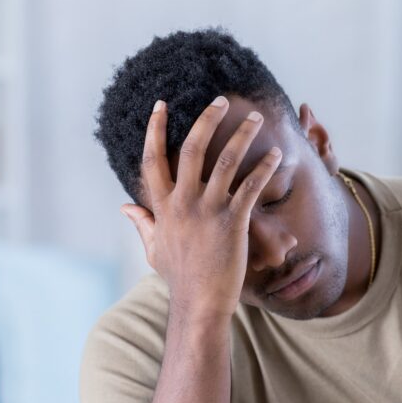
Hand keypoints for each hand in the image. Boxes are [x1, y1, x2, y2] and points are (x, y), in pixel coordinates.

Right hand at [121, 96, 281, 317]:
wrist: (200, 303)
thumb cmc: (179, 277)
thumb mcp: (154, 249)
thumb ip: (143, 223)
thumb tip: (125, 206)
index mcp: (163, 206)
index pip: (153, 158)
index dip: (155, 129)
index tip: (160, 105)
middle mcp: (184, 203)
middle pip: (192, 149)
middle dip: (206, 119)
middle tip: (219, 100)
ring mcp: (209, 211)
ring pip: (226, 160)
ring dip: (242, 135)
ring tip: (254, 118)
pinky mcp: (234, 222)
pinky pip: (251, 186)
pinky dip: (265, 167)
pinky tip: (276, 154)